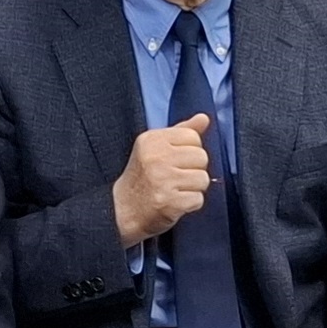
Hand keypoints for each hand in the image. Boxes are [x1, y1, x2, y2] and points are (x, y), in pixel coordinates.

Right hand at [108, 114, 213, 245]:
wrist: (122, 209)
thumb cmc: (142, 177)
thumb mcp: (155, 147)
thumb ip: (180, 131)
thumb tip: (204, 118)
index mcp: (152, 140)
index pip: (193, 137)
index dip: (189, 150)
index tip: (175, 160)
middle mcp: (155, 158)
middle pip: (202, 157)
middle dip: (194, 169)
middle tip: (176, 177)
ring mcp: (162, 180)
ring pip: (203, 179)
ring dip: (194, 188)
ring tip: (176, 189)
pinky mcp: (168, 202)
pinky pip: (198, 199)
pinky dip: (190, 204)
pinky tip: (175, 202)